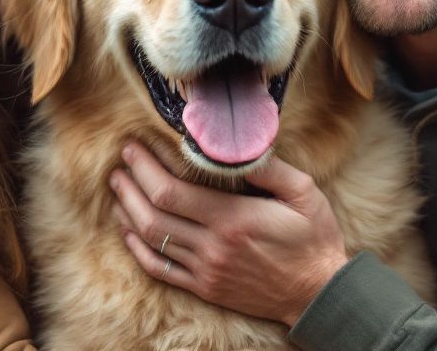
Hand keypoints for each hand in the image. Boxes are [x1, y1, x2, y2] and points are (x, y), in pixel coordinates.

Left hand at [108, 141, 349, 327]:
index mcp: (233, 219)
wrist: (317, 292)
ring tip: (118, 190)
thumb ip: (270, 168)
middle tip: (119, 163)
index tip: (133, 148)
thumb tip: (237, 145)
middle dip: (130, 185)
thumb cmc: (313, 238)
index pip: (171, 191)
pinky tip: (129, 231)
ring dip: (128, 212)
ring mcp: (205, 270)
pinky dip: (138, 249)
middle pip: (153, 213)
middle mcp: (212, 246)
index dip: (144, 168)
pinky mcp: (205, 288)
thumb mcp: (303, 194)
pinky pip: (160, 269)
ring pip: (151, 240)